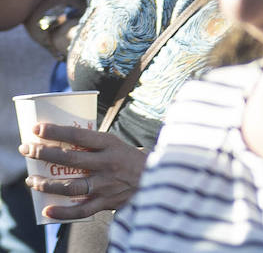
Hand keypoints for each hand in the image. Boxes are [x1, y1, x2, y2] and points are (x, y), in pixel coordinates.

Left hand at [19, 124, 146, 217]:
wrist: (156, 178)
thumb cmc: (129, 160)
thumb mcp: (117, 145)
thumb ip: (94, 145)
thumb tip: (61, 139)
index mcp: (111, 145)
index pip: (79, 136)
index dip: (56, 132)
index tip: (37, 128)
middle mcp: (108, 163)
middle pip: (70, 159)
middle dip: (44, 154)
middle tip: (27, 150)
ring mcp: (106, 184)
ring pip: (72, 186)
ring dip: (47, 184)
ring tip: (31, 180)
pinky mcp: (107, 201)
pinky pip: (82, 209)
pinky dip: (63, 212)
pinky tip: (47, 210)